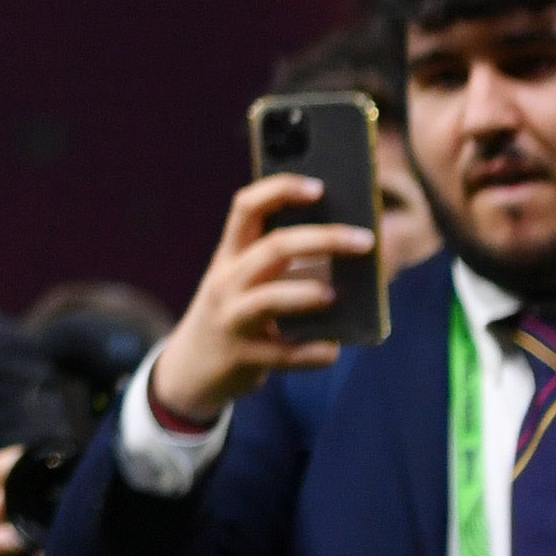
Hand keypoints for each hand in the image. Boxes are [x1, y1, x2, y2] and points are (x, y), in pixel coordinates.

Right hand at [150, 175, 371, 421]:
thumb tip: (348, 255)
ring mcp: (232, 320)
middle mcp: (226, 282)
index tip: (319, 186)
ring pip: (269, 299)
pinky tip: (331, 350)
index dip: (281, 190)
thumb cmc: (235, 315)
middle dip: (323, 239)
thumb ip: (283, 265)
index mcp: (230, 255)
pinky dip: (313, 352)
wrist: (189, 369)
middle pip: (274, 248)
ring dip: (307, 294)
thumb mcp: (244, 282)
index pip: (247, 207)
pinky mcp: (243, 358)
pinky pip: (285, 354)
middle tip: (366, 241)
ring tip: (335, 295)